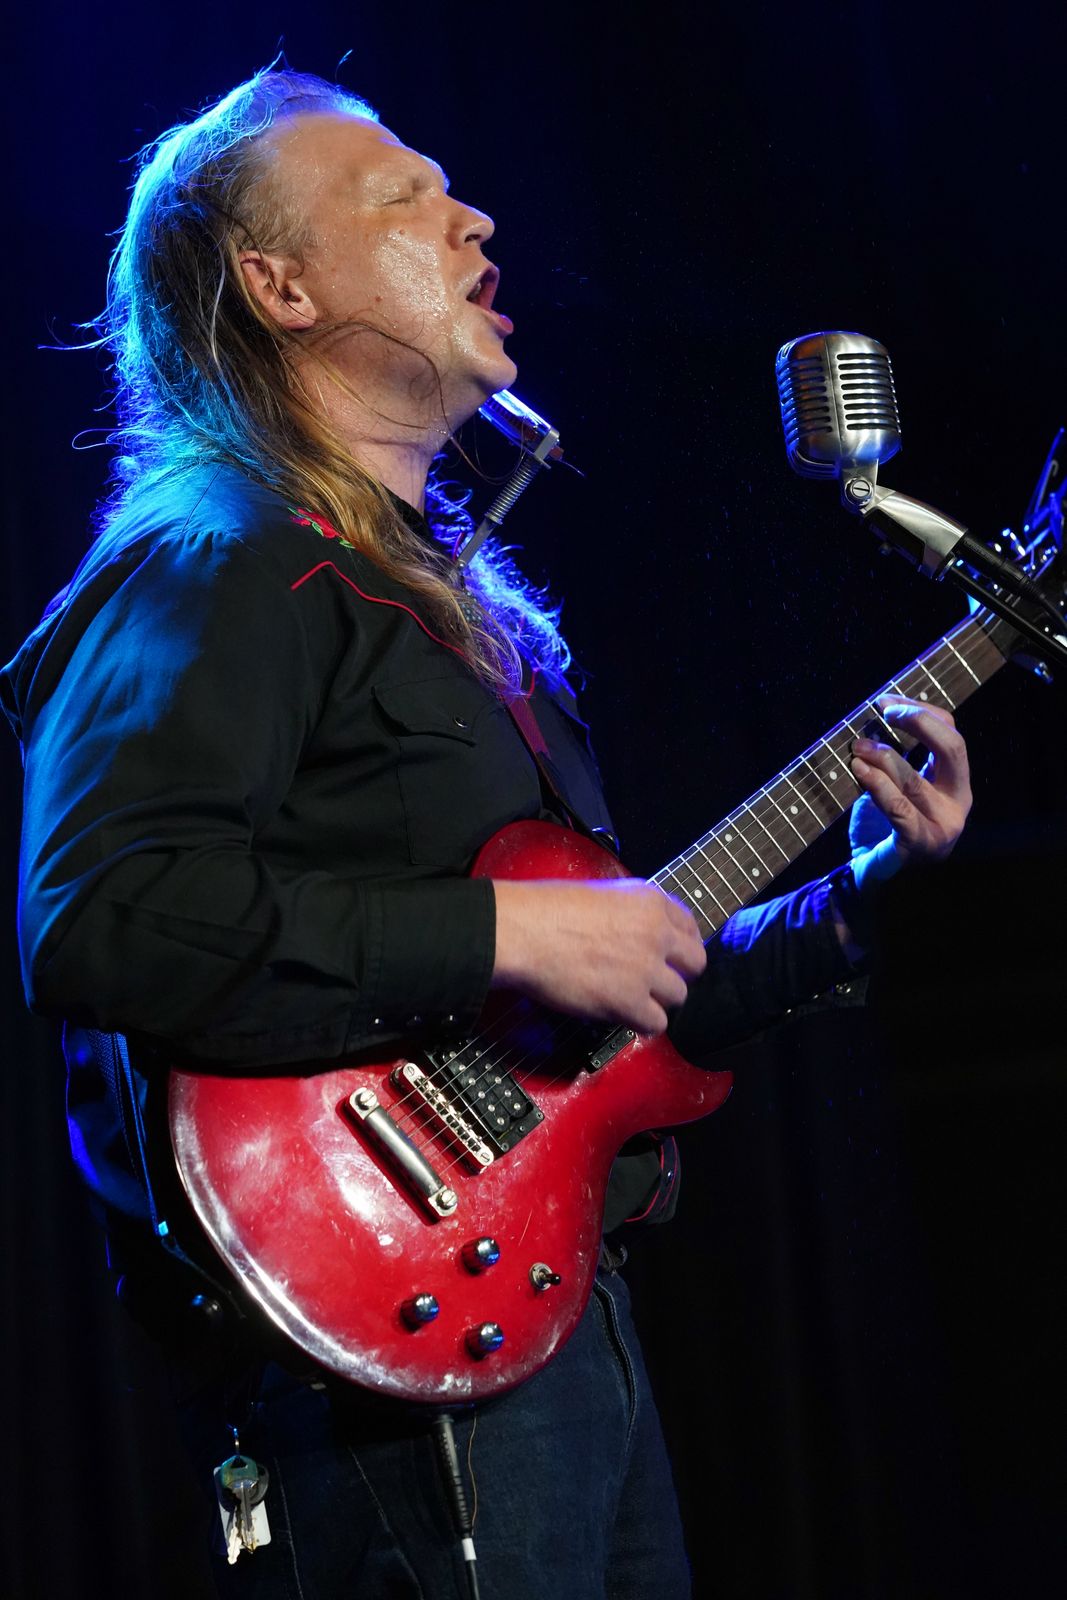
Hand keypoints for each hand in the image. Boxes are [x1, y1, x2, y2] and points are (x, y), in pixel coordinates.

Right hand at [491, 877, 706, 1034]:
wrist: (524, 932)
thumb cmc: (547, 911)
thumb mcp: (602, 894)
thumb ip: (631, 914)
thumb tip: (637, 934)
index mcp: (651, 902)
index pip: (691, 927)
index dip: (679, 946)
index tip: (669, 957)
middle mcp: (657, 933)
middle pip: (695, 964)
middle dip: (677, 973)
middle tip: (654, 981)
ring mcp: (646, 969)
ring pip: (678, 996)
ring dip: (657, 999)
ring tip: (630, 997)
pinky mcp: (629, 1001)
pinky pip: (656, 1023)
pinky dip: (641, 1023)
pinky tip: (622, 1014)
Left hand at [850, 698, 971, 868]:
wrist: (874, 876)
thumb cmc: (884, 827)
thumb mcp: (895, 785)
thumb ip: (894, 757)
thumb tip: (878, 714)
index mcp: (956, 784)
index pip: (951, 734)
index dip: (921, 712)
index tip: (887, 701)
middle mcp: (957, 803)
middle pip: (952, 748)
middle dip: (918, 721)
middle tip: (884, 711)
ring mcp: (941, 826)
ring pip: (914, 779)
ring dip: (883, 756)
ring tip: (857, 746)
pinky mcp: (918, 844)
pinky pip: (898, 809)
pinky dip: (877, 785)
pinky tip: (859, 769)